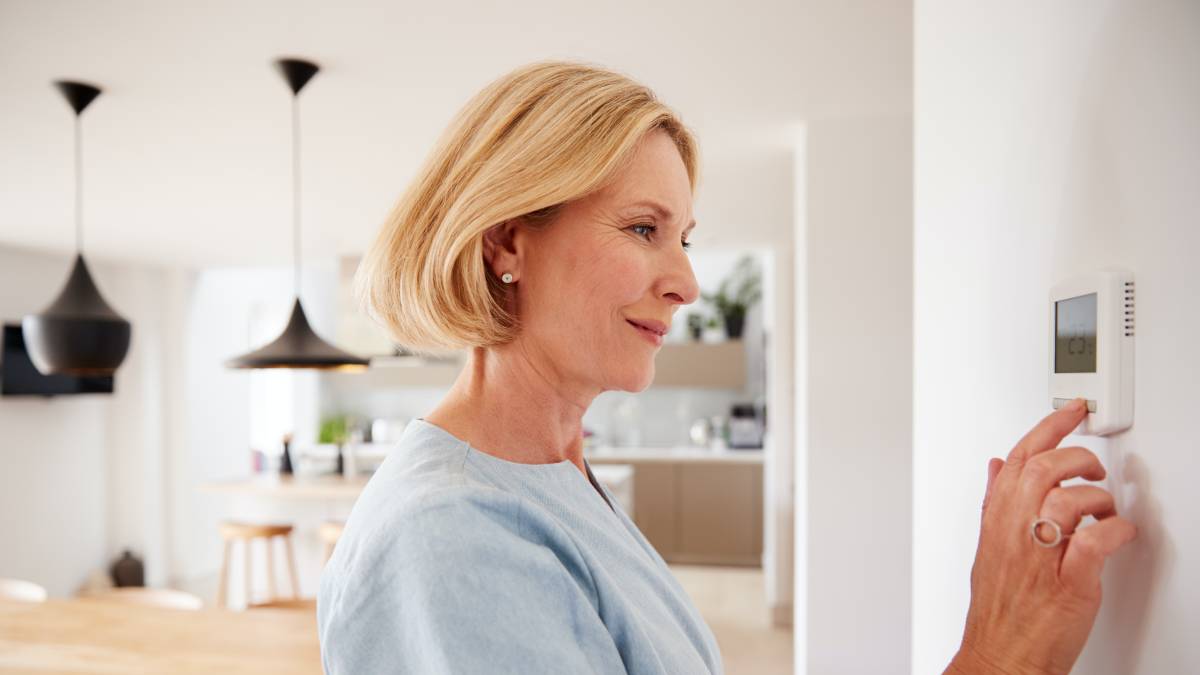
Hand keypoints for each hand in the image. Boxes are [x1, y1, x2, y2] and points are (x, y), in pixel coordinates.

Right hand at [948, 399, 1137, 673]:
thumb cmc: (998, 609)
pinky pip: (1094, 543)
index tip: (1070, 412)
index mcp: (997, 521)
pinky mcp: (1069, 584)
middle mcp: (1016, 534)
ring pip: (1067, 500)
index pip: (1019, 458)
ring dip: (1097, 499)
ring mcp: (1041, 558)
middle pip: (1043, 470)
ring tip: (1105, 510)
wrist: (1002, 656)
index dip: (1047, 428)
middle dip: (1078, 458)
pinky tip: (1117, 534)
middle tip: (1093, 468)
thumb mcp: (987, 546)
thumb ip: (995, 503)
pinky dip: (1114, 531)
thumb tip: (998, 466)